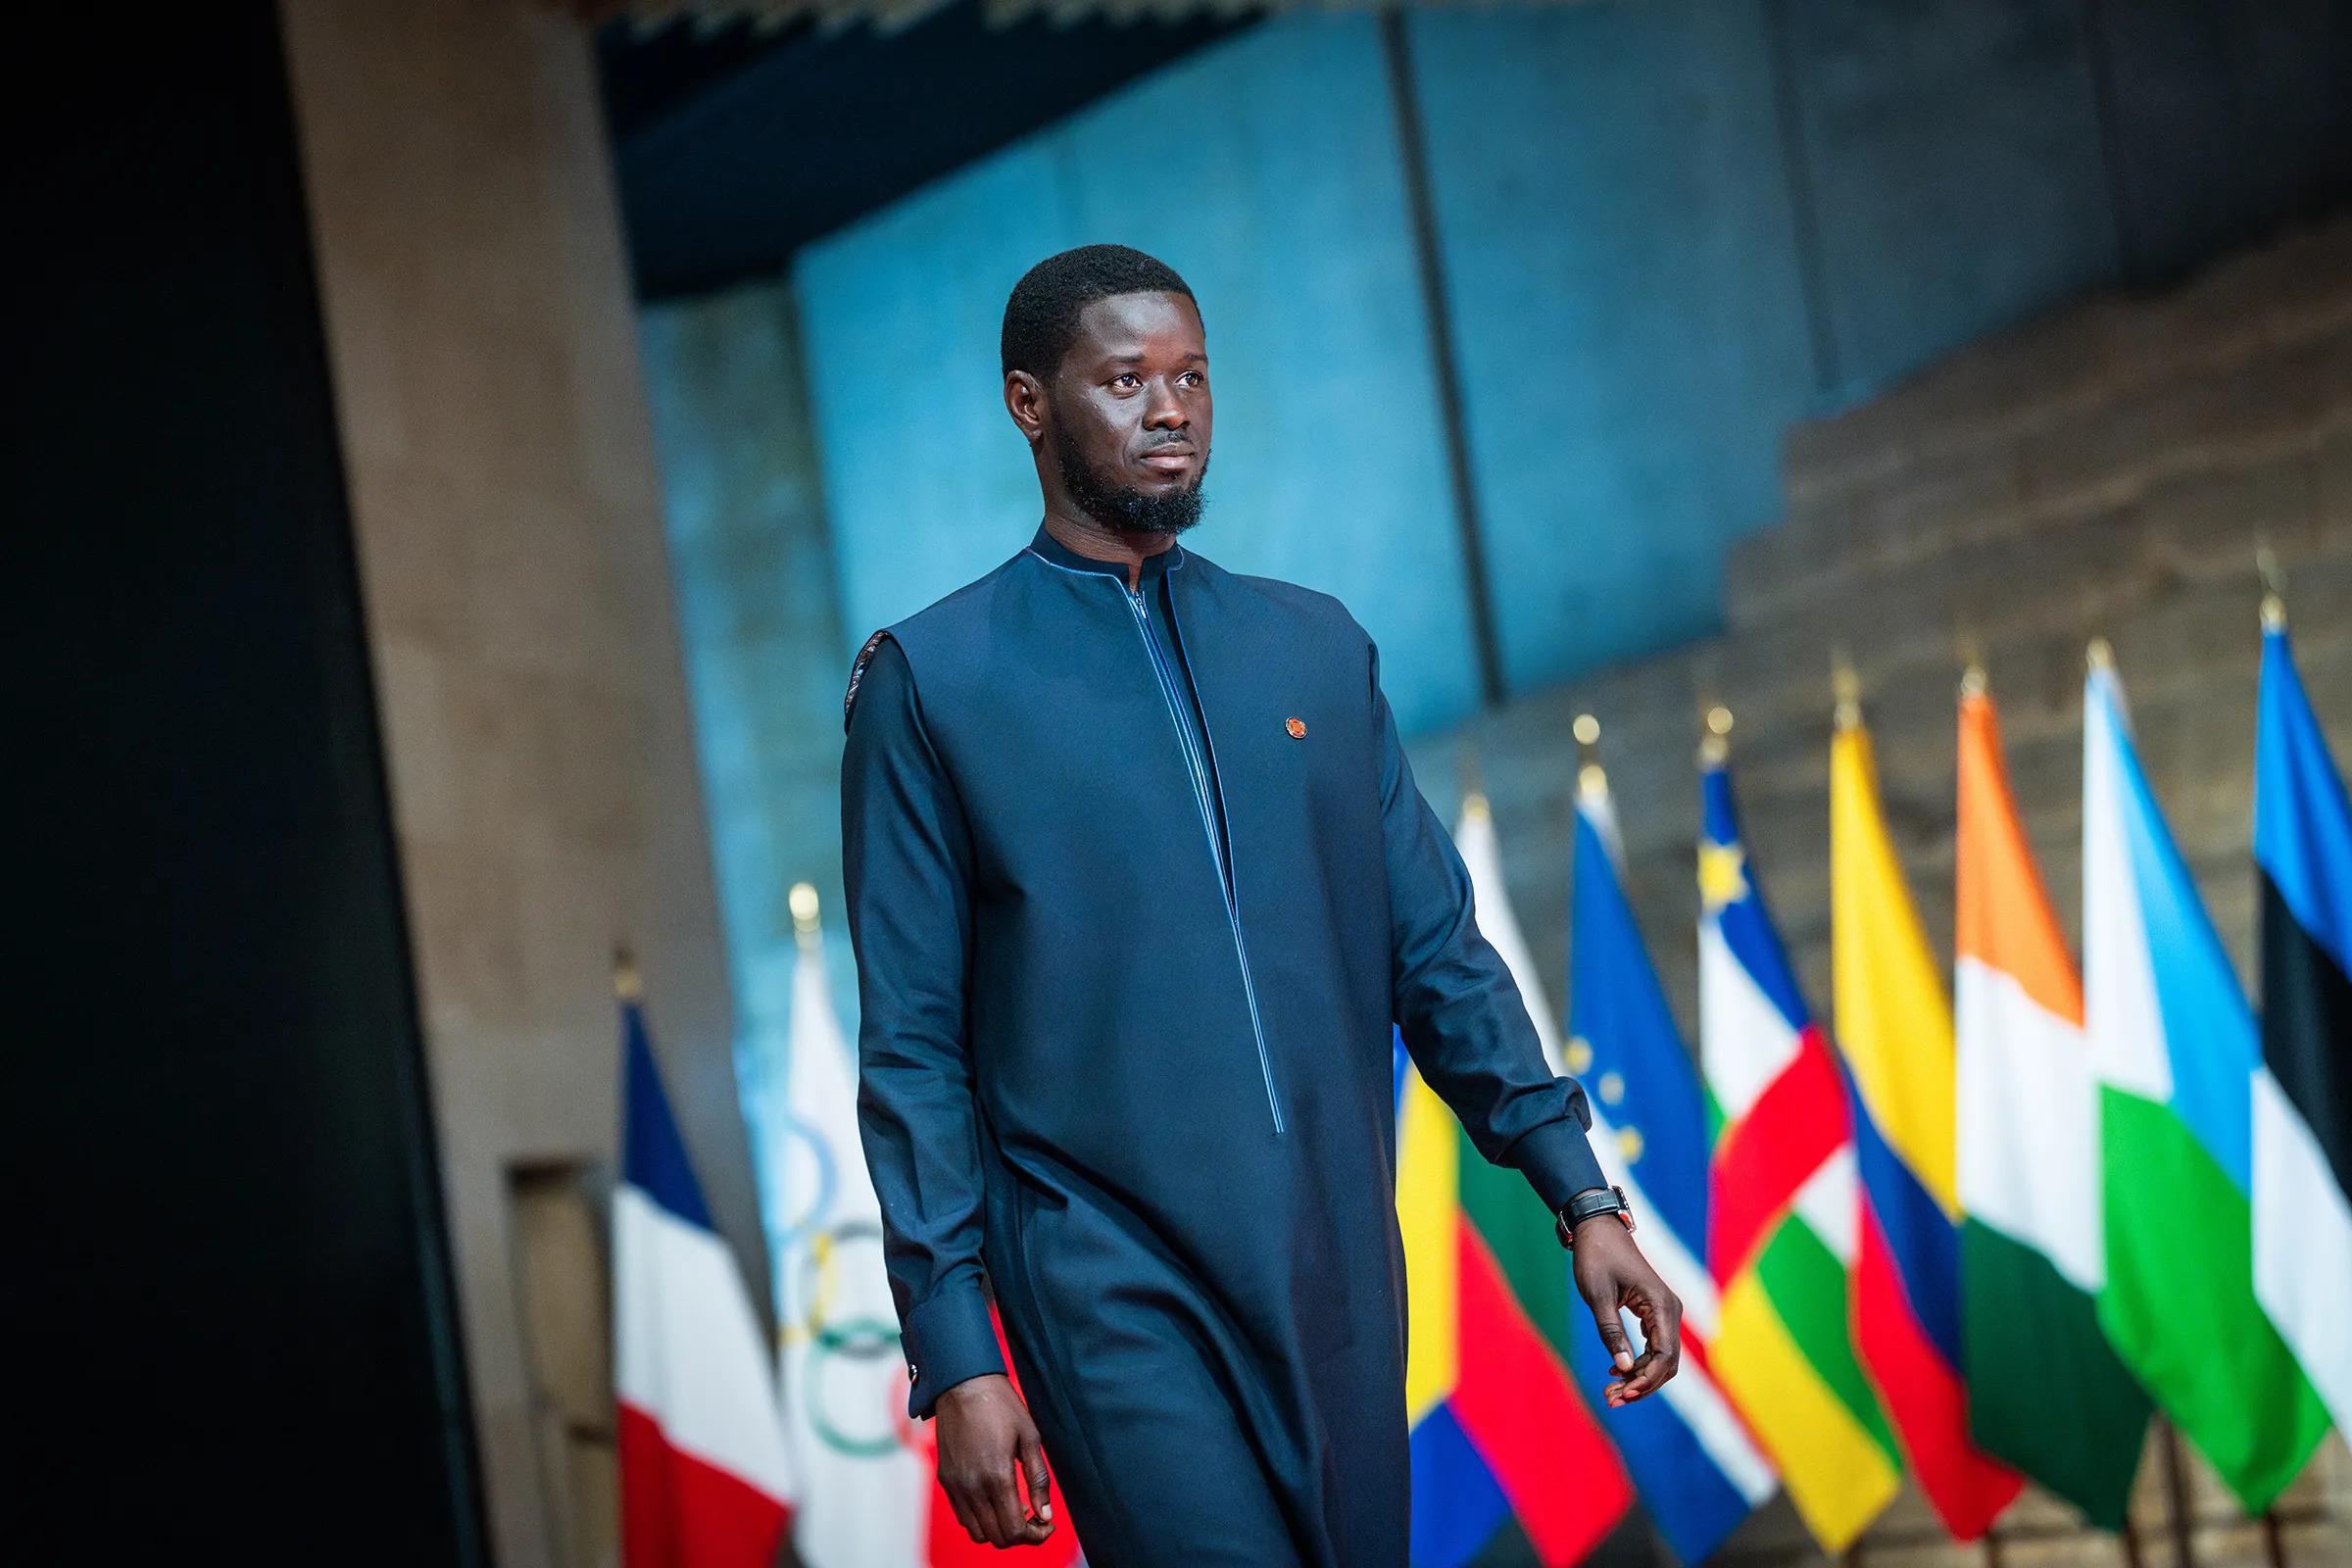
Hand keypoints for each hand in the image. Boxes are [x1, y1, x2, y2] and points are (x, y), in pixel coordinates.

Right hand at [933, 1373, 1055, 1546]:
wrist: (963, 1385)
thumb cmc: (1001, 1406)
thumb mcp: (1030, 1437)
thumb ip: (1038, 1480)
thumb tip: (1045, 1514)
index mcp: (996, 1476)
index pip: (1015, 1531)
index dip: (1035, 1536)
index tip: (1047, 1524)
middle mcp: (972, 1487)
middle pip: (997, 1538)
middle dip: (1020, 1535)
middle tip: (1035, 1517)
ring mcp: (955, 1486)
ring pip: (977, 1533)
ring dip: (999, 1529)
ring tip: (1014, 1508)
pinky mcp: (945, 1480)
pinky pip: (963, 1517)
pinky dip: (980, 1519)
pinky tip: (995, 1498)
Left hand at [1570, 1219, 1681, 1407]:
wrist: (1598, 1230)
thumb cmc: (1596, 1258)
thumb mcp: (1598, 1296)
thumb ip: (1611, 1332)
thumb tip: (1624, 1368)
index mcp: (1661, 1304)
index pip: (1665, 1355)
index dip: (1648, 1380)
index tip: (1624, 1393)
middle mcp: (1670, 1310)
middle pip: (1666, 1362)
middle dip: (1642, 1384)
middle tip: (1612, 1399)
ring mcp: (1664, 1312)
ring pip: (1660, 1358)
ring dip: (1639, 1377)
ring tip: (1611, 1392)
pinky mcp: (1654, 1313)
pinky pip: (1653, 1347)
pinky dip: (1638, 1363)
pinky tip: (1616, 1372)